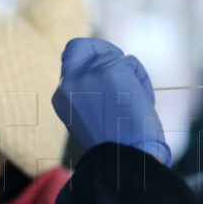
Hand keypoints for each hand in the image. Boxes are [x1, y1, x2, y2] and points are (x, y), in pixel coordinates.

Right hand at [52, 37, 170, 165]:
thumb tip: (100, 72)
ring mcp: (90, 73)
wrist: (124, 157)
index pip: (70, 56)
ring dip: (129, 75)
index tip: (104, 65)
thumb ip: (86, 92)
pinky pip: (131, 63)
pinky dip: (141, 81)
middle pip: (86, 46)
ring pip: (114, 56)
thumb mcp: (86, 117)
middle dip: (106, 53)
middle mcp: (70, 80)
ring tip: (133, 103)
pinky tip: (140, 102)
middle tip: (124, 70)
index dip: (89, 56)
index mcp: (61, 95)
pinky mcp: (112, 70)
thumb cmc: (113, 145)